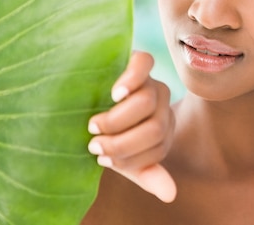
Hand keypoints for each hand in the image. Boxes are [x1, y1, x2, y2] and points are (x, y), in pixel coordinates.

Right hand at [87, 51, 176, 202]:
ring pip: (147, 102)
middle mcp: (162, 102)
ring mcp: (152, 79)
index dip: (131, 159)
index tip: (103, 161)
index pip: (160, 148)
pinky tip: (114, 94)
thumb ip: (145, 172)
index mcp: (163, 125)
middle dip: (123, 143)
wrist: (82, 95)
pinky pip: (144, 65)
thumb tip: (171, 195)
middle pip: (155, 127)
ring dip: (117, 120)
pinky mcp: (138, 58)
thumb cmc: (105, 131)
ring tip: (94, 125)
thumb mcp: (122, 155)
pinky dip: (131, 81)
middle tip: (94, 145)